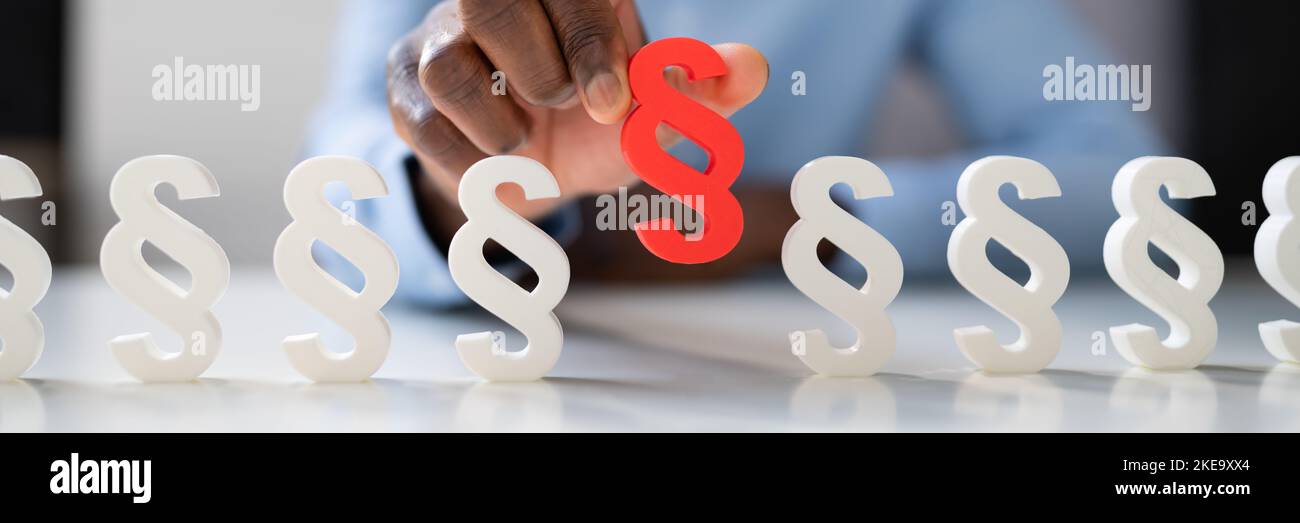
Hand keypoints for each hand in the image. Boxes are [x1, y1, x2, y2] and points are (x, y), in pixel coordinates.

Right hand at [386, 0, 768, 240]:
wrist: (523, 183)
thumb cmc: (592, 131)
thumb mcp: (652, 120)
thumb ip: (702, 93)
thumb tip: (753, 69)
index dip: (591, 38)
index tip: (613, 103)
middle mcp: (495, 0)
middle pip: (491, 0)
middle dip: (540, 72)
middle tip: (565, 112)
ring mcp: (441, 39)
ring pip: (450, 65)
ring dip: (503, 127)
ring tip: (529, 144)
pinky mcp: (406, 88)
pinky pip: (424, 121)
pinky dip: (473, 162)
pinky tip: (500, 167)